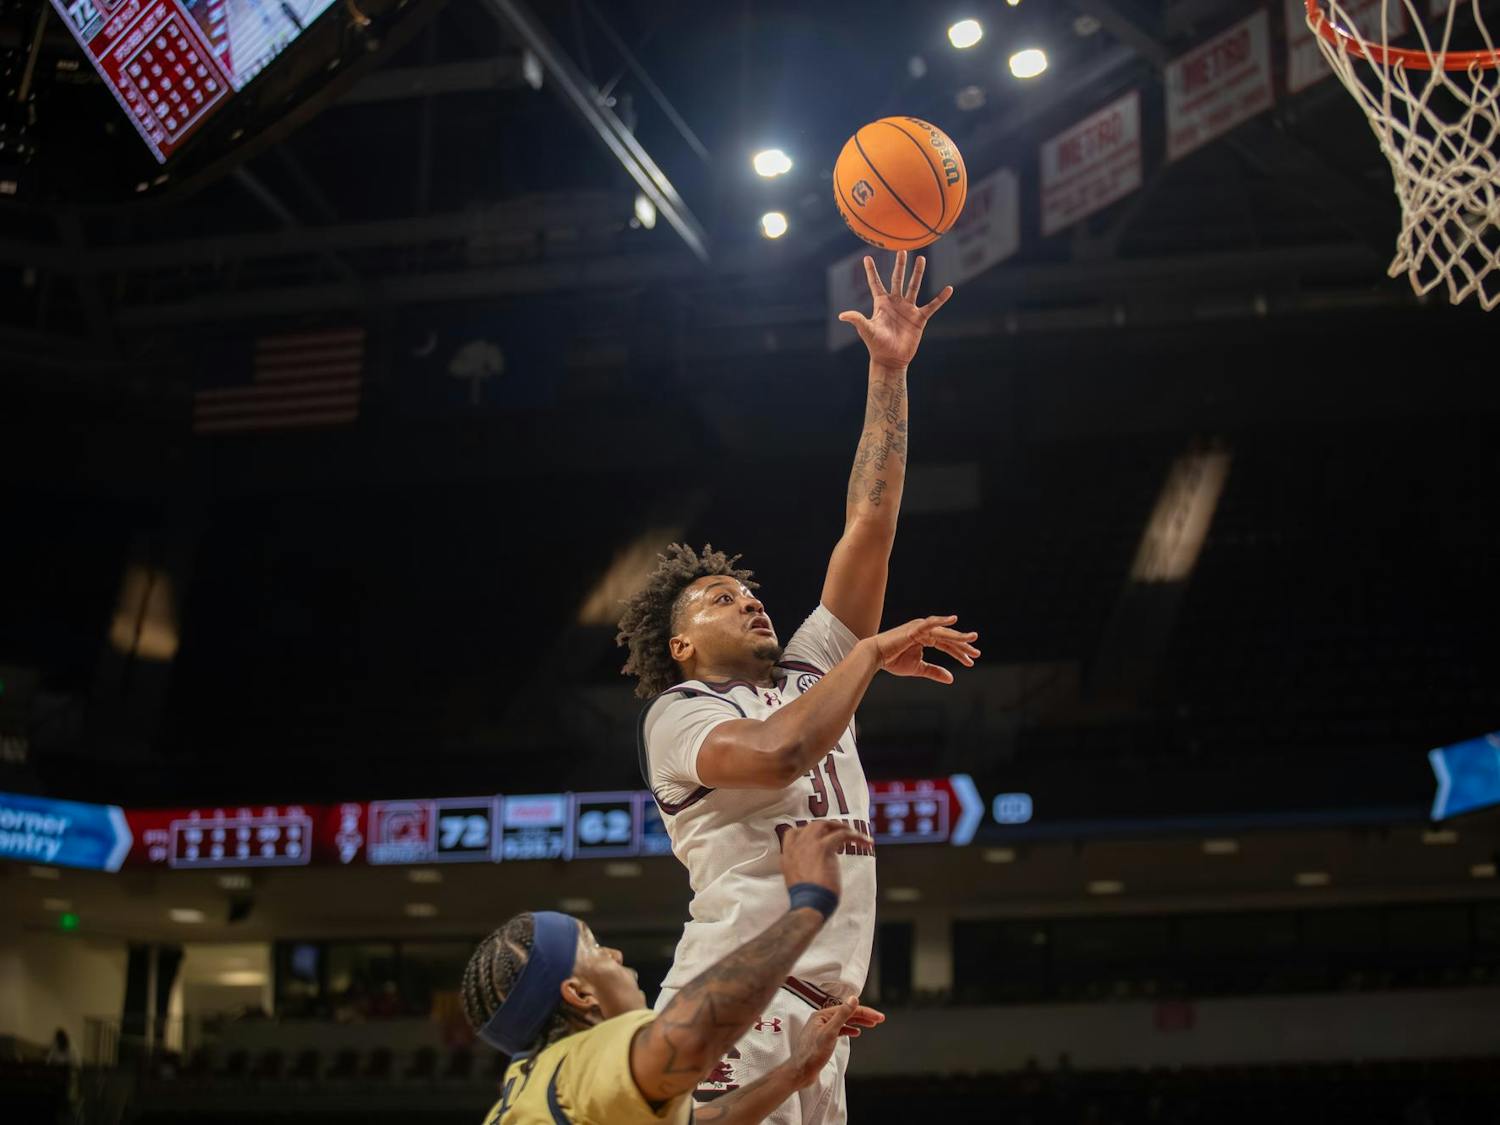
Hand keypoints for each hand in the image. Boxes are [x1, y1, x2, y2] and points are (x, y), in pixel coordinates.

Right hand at [779, 821, 869, 898]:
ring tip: (854, 834)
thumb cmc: (806, 899)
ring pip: (825, 824)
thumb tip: (812, 863)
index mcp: (787, 854)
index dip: (808, 832)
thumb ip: (800, 867)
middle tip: (840, 833)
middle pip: (812, 825)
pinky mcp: (823, 847)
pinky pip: (842, 834)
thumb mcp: (795, 879)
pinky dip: (855, 836)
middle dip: (828, 827)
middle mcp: (796, 845)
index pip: (793, 832)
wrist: (809, 904)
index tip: (820, 838)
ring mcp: (808, 844)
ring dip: (841, 827)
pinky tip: (865, 841)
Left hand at [784, 997, 886, 1086]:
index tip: (879, 1017)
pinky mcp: (823, 1039)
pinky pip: (840, 1030)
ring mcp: (822, 1029)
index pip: (848, 1009)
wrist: (801, 1072)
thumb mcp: (830, 1033)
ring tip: (871, 1024)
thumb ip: (842, 1015)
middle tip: (879, 1019)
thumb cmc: (812, 1054)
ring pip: (844, 1022)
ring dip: (858, 1022)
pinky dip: (849, 1030)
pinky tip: (856, 1032)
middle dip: (864, 1016)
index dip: (865, 1012)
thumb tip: (853, 999)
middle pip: (847, 1014)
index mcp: (822, 1015)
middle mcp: (822, 1020)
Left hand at [837, 250, 952, 369]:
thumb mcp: (866, 330)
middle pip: (897, 279)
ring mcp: (908, 309)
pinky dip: (940, 298)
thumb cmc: (876, 345)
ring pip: (914, 287)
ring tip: (921, 259)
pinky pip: (932, 306)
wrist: (891, 359)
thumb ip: (857, 320)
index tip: (867, 257)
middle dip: (900, 265)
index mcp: (881, 303)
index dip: (871, 271)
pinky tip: (949, 289)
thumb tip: (842, 316)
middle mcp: (895, 303)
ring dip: (918, 273)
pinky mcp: (919, 318)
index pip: (875, 283)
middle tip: (903, 250)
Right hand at [869, 615, 978, 683]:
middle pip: (948, 638)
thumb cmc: (893, 661)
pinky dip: (941, 621)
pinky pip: (930, 623)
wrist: (875, 657)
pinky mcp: (914, 628)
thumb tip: (952, 679)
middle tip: (977, 653)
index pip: (947, 645)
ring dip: (958, 636)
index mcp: (926, 638)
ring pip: (943, 632)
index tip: (971, 662)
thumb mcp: (918, 668)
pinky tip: (954, 620)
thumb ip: (934, 671)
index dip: (959, 653)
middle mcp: (925, 631)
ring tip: (972, 639)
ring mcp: (920, 628)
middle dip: (963, 645)